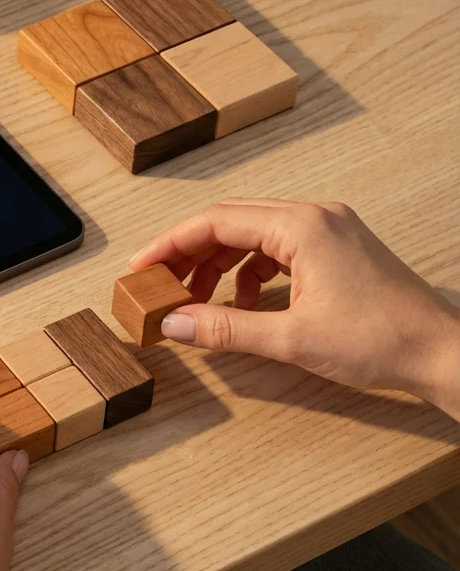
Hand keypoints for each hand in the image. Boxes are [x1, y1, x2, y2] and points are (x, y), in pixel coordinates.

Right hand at [130, 198, 459, 414]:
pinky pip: (276, 249)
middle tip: (158, 283)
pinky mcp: (337, 249)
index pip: (216, 221)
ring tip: (195, 299)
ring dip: (218, 264)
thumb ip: (225, 328)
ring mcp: (328, 230)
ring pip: (252, 235)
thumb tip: (174, 323)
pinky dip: (249, 273)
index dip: (170, 244)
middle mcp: (314, 217)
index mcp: (302, 227)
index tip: (141, 268)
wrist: (444, 352)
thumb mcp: (291, 339)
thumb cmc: (383, 341)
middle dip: (189, 253)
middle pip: (230, 221)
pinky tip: (243, 304)